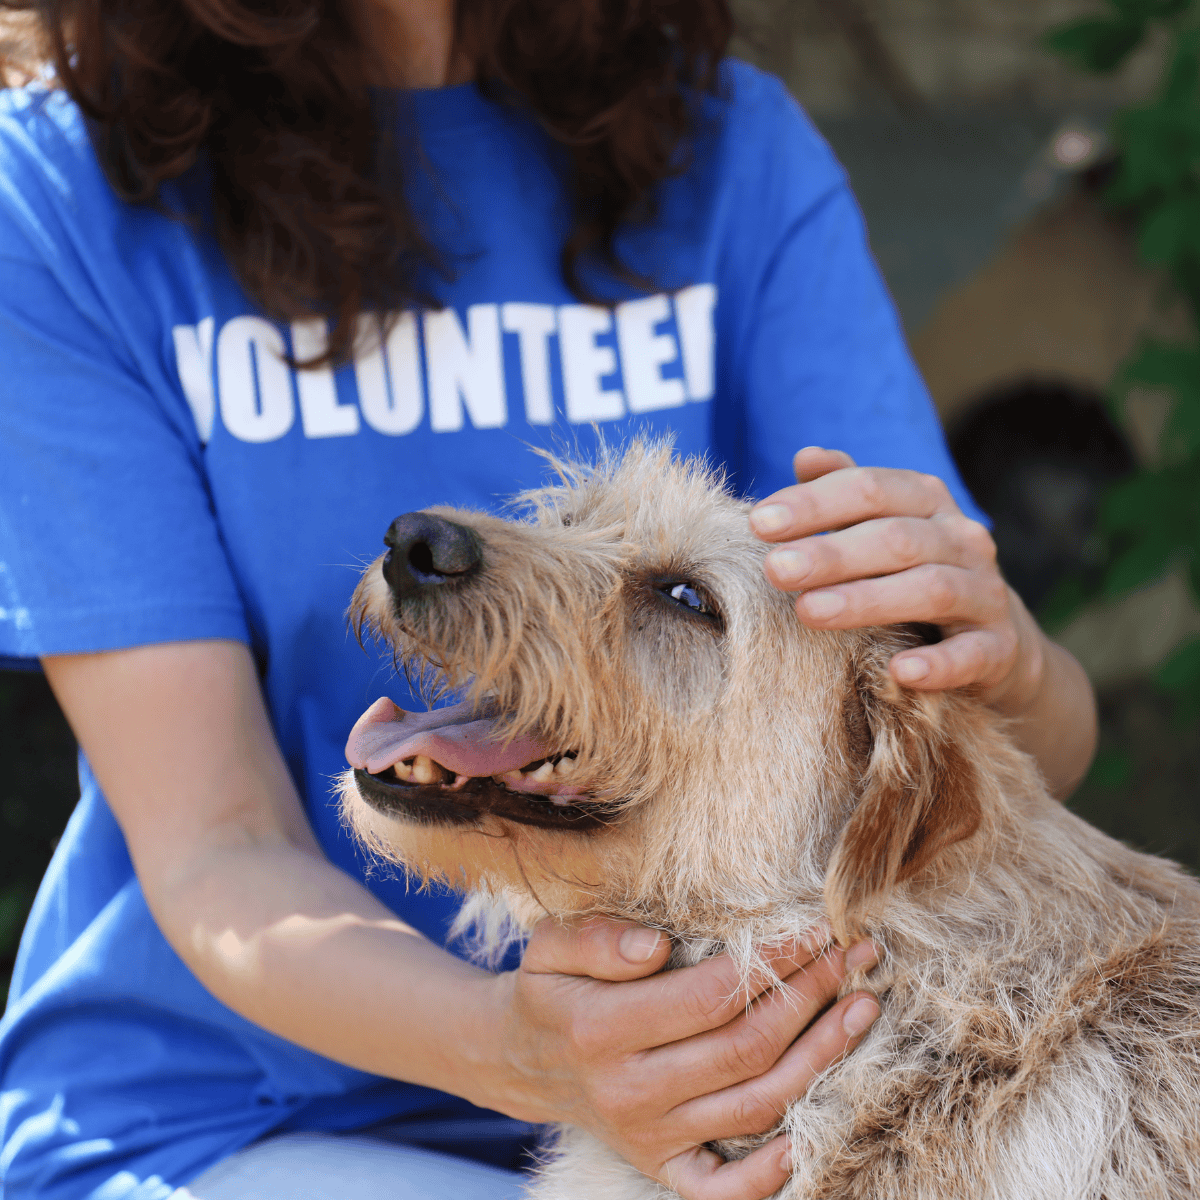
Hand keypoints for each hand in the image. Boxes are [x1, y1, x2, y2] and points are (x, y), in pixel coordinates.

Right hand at [486, 916, 878, 1199]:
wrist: (523, 1059)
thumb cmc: (551, 988)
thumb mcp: (550, 945)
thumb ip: (597, 939)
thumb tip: (655, 947)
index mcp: (601, 1029)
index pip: (709, 995)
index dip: (771, 961)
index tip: (814, 926)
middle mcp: (628, 1091)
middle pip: (744, 1048)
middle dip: (811, 996)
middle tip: (855, 953)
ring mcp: (649, 1137)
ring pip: (754, 1105)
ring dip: (820, 1058)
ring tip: (862, 1008)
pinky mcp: (661, 1166)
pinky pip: (724, 1188)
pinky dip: (772, 1172)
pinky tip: (816, 1128)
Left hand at [749, 447, 1044, 714]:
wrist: (996, 637)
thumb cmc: (913, 572)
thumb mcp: (881, 526)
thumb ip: (845, 493)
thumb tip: (806, 456)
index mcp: (926, 501)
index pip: (869, 489)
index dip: (814, 504)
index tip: (758, 523)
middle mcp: (961, 539)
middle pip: (894, 538)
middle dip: (831, 553)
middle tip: (775, 569)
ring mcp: (985, 593)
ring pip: (930, 589)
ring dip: (866, 600)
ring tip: (808, 612)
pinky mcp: (999, 648)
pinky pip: (971, 654)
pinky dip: (938, 663)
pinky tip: (899, 672)